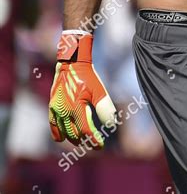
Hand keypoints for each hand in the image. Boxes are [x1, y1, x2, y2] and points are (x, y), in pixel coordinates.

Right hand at [49, 32, 116, 147]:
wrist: (72, 64)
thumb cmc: (88, 76)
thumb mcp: (99, 90)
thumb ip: (104, 107)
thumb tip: (110, 124)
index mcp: (77, 107)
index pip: (86, 131)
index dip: (93, 140)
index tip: (100, 145)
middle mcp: (65, 111)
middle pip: (75, 135)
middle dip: (85, 141)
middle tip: (93, 142)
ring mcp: (56, 109)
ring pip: (64, 132)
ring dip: (74, 139)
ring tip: (82, 140)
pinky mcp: (52, 107)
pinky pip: (53, 126)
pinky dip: (58, 133)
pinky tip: (64, 137)